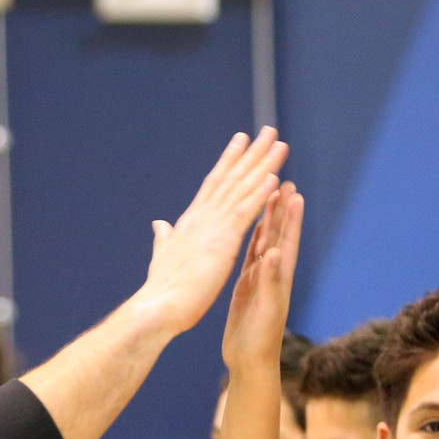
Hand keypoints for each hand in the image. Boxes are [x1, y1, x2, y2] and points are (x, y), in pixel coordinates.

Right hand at [135, 127, 288, 336]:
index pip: (215, 183)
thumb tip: (159, 223)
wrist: (158, 308)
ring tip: (279, 143)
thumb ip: (165, 237)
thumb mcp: (164, 255)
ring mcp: (213, 227)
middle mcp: (203, 217)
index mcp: (192, 221)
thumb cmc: (161, 289)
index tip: (241, 140)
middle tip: (268, 130)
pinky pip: (245, 213)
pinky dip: (259, 194)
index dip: (229, 161)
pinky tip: (273, 176)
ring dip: (262, 165)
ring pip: (243, 189)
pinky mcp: (223, 242)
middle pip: (232, 178)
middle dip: (251, 153)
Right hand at [221, 181, 303, 371]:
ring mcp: (259, 280)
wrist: (250, 362)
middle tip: (285, 181)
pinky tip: (252, 228)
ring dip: (268, 220)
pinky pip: (250, 257)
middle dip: (281, 210)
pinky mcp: (246, 287)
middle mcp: (273, 275)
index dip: (291, 218)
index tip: (294, 193)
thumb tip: (275, 252)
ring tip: (269, 196)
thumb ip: (270, 281)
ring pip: (265, 243)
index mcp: (280, 279)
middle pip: (278, 236)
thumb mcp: (266, 309)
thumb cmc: (261, 340)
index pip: (288, 242)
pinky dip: (253, 240)